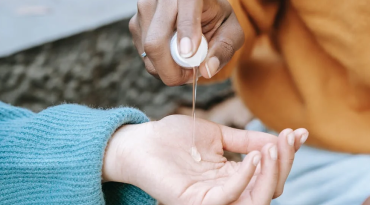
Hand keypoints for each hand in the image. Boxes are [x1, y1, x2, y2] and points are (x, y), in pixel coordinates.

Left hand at [103, 115, 308, 203]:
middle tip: (288, 138)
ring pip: (256, 200)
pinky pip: (228, 197)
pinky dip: (246, 178)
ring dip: (271, 174)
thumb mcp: (218, 135)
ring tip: (273, 148)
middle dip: (284, 163)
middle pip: (269, 189)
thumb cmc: (175, 137)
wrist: (143, 140)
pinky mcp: (195, 201)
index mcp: (232, 177)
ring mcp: (211, 198)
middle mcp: (226, 191)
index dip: (285, 154)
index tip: (298, 132)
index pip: (268, 174)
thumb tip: (279, 139)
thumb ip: (246, 140)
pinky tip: (254, 157)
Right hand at [129, 0, 243, 85]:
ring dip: (168, 68)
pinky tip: (173, 56)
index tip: (189, 53)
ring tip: (186, 62)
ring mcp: (144, 11)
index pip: (186, 7)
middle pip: (156, 41)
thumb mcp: (230, 33)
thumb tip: (207, 70)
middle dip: (172, 69)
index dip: (186, 31)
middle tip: (190, 76)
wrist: (197, 10)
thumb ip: (223, 50)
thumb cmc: (216, 19)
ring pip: (149, 53)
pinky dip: (160, 65)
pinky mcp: (135, 24)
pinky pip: (145, 56)